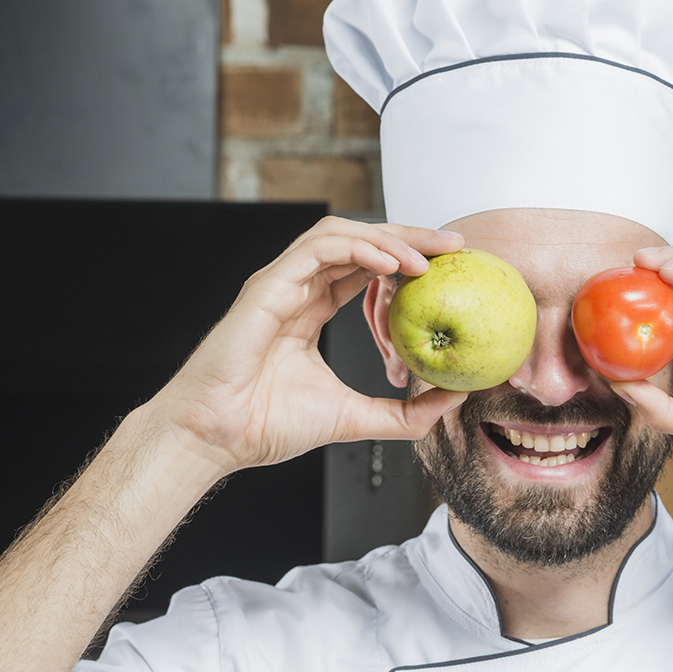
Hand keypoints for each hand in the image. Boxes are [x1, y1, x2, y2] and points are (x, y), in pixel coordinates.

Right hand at [145, 217, 467, 474]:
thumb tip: (454, 401)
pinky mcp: (268, 286)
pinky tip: (391, 264)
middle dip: (408, 238)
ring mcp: (280, 283)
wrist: (218, 437)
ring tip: (426, 259)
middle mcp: (296, 288)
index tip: (451, 269)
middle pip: (360, 242)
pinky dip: (357, 248)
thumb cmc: (268, 426)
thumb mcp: (355, 417)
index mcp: (310, 309)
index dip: (407, 260)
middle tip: (454, 247)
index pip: (365, 267)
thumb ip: (405, 412)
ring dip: (387, 239)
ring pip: (339, 234)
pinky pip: (317, 248)